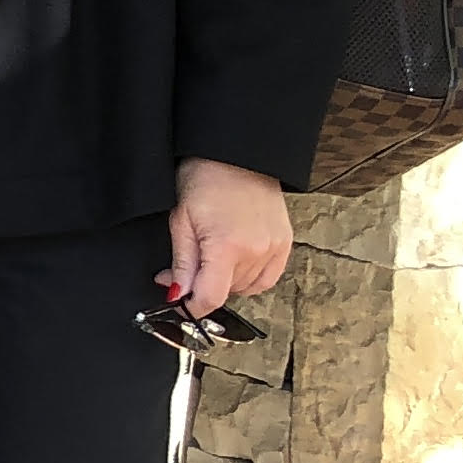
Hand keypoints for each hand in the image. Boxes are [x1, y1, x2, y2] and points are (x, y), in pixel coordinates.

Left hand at [168, 156, 294, 319]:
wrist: (237, 156)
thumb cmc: (205, 181)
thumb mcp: (181, 222)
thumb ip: (182, 263)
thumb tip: (177, 294)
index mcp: (227, 247)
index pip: (211, 298)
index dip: (191, 306)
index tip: (179, 303)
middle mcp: (257, 251)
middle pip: (227, 292)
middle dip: (203, 286)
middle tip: (187, 266)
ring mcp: (275, 248)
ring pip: (247, 287)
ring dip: (227, 281)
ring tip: (213, 255)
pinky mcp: (285, 243)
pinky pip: (267, 278)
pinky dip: (250, 278)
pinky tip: (236, 262)